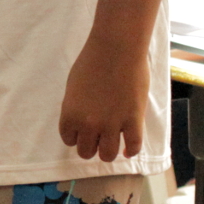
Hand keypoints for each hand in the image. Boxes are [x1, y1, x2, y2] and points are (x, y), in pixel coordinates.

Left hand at [59, 34, 149, 162]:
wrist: (116, 49)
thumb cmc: (92, 62)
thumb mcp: (73, 87)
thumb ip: (76, 107)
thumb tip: (83, 120)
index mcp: (70, 115)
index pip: (69, 140)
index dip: (76, 137)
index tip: (82, 131)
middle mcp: (88, 125)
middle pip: (86, 151)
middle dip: (91, 146)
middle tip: (97, 139)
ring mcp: (112, 125)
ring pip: (108, 154)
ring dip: (108, 152)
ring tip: (112, 144)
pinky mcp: (134, 121)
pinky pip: (133, 146)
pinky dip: (131, 151)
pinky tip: (128, 149)